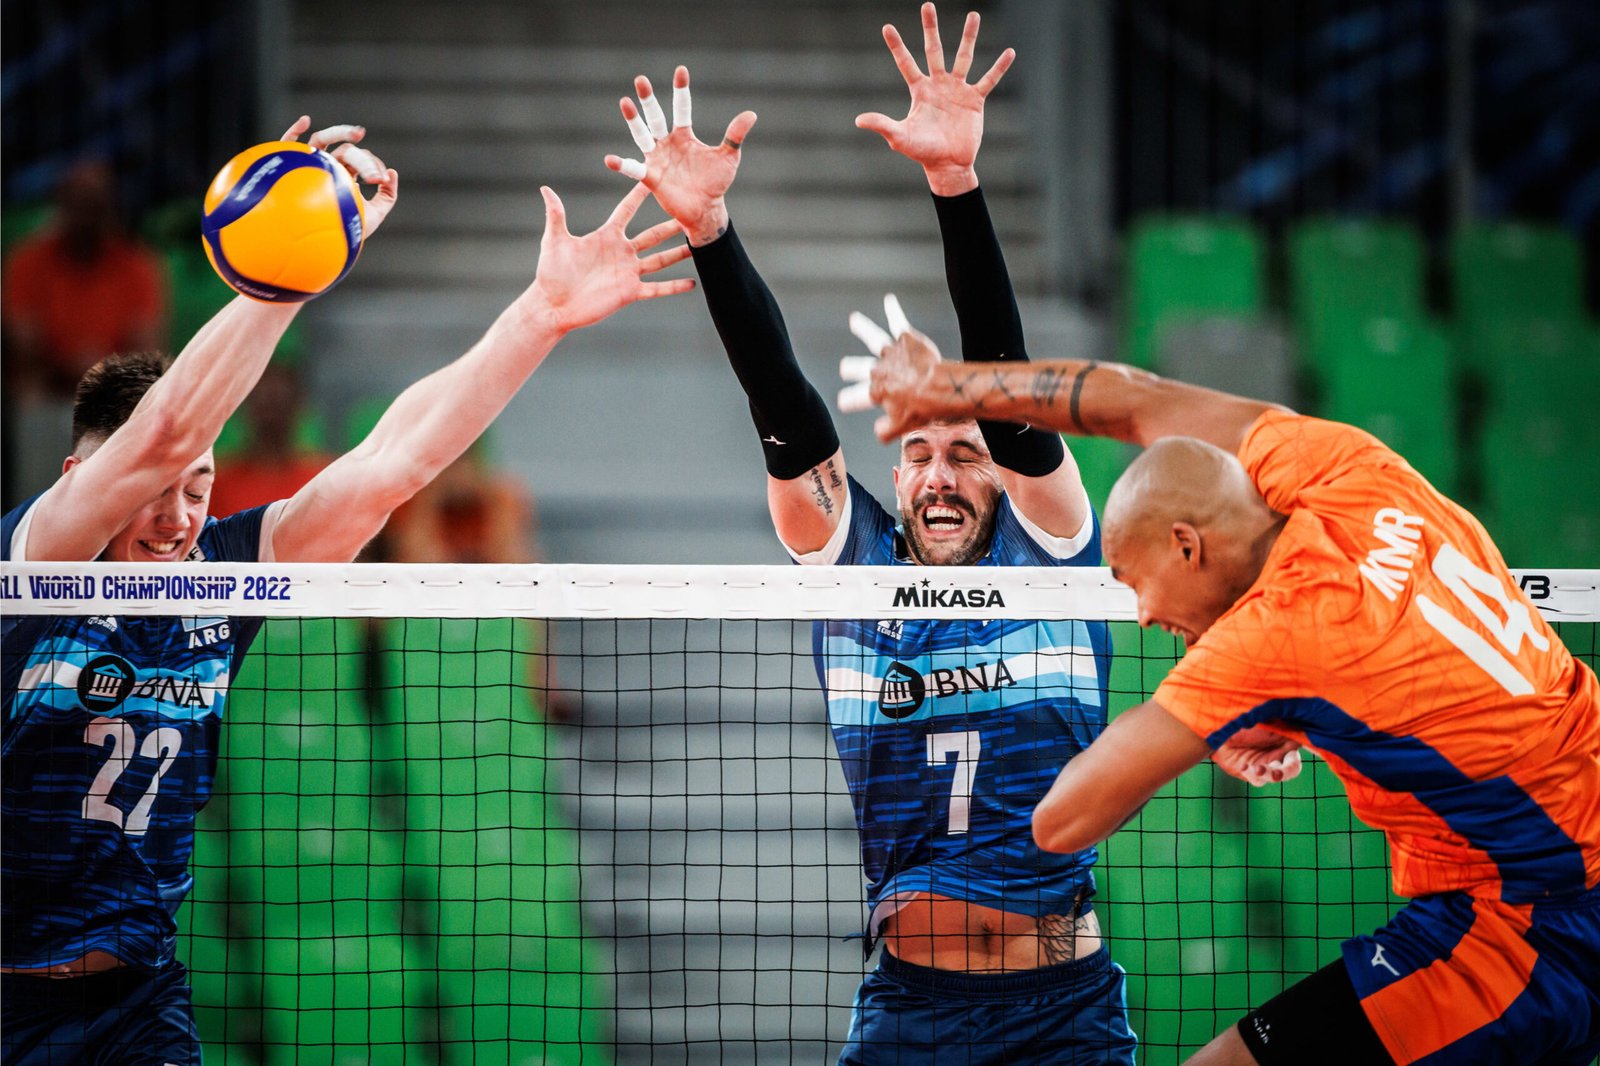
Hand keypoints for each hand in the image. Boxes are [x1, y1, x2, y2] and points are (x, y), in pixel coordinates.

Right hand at [280, 116, 399, 236]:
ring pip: (322, 141)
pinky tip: (306, 121)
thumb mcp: (373, 217)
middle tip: (374, 178)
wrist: (316, 247)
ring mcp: (307, 164)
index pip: (361, 160)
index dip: (373, 166)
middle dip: (364, 162)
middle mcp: (326, 167)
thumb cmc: (343, 233)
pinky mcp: (289, 168)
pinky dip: (293, 131)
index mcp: (344, 176)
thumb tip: (392, 173)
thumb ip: (388, 197)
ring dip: (339, 132)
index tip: (380, 181)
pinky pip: (286, 146)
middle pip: (347, 153)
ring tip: (358, 134)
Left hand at [526, 182, 694, 334]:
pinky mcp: (630, 292)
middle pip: (652, 234)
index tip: (654, 179)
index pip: (626, 210)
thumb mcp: (555, 241)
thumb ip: (556, 215)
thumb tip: (545, 189)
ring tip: (696, 245)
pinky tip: (692, 283)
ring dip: (678, 253)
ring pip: (660, 259)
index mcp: (606, 236)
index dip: (639, 195)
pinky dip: (674, 286)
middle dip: (671, 225)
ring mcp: (628, 272)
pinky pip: (657, 288)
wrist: (554, 305)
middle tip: (689, 213)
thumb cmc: (551, 273)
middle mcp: (621, 252)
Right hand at [604, 66, 757, 245]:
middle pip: (655, 117)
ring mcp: (657, 159)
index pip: (681, 108)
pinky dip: (622, 165)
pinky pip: (634, 169)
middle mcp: (667, 144)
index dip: (681, 91)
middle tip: (640, 79)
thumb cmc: (716, 183)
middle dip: (648, 99)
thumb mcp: (728, 157)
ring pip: (642, 136)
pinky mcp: (651, 177)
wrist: (706, 209)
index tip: (681, 71)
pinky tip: (610, 160)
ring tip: (625, 102)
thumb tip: (751, 113)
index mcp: (684, 136)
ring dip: (633, 120)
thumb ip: (735, 135)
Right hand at [838, 294, 948, 440]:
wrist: (938, 389)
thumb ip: (884, 431)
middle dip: (850, 368)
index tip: (842, 402)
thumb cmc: (921, 409)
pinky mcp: (905, 338)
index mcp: (876, 391)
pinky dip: (893, 309)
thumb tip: (877, 431)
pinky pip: (896, 321)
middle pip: (857, 367)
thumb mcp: (900, 428)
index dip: (849, 400)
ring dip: (862, 328)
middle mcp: (878, 369)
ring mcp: (891, 352)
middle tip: (846, 368)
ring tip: (854, 320)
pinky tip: (889, 300)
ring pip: (872, 338)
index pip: (856, 397)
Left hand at [855, 3, 1014, 195]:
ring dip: (968, 37)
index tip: (887, 27)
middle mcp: (939, 84)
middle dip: (930, 28)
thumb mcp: (900, 137)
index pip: (906, 63)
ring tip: (974, 15)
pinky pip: (989, 80)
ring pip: (963, 57)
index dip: (896, 46)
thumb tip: (858, 120)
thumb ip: (882, 125)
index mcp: (920, 90)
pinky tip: (1010, 52)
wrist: (948, 164)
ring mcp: (958, 90)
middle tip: (928, 5)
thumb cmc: (923, 152)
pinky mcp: (975, 99)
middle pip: (934, 50)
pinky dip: (999, 67)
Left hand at [1212, 726, 1303, 786]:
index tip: (1291, 751)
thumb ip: (1281, 728)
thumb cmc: (1241, 721)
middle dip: (1286, 772)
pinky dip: (1251, 774)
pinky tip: (1243, 766)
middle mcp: (1280, 754)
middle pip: (1292, 768)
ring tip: (1257, 769)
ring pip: (1276, 776)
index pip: (1301, 747)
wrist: (1218, 730)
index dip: (1300, 751)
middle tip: (1277, 774)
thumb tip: (1298, 737)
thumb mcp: (1263, 721)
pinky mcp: (1254, 773)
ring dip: (1268, 774)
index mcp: (1286, 739)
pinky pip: (1258, 780)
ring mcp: (1267, 765)